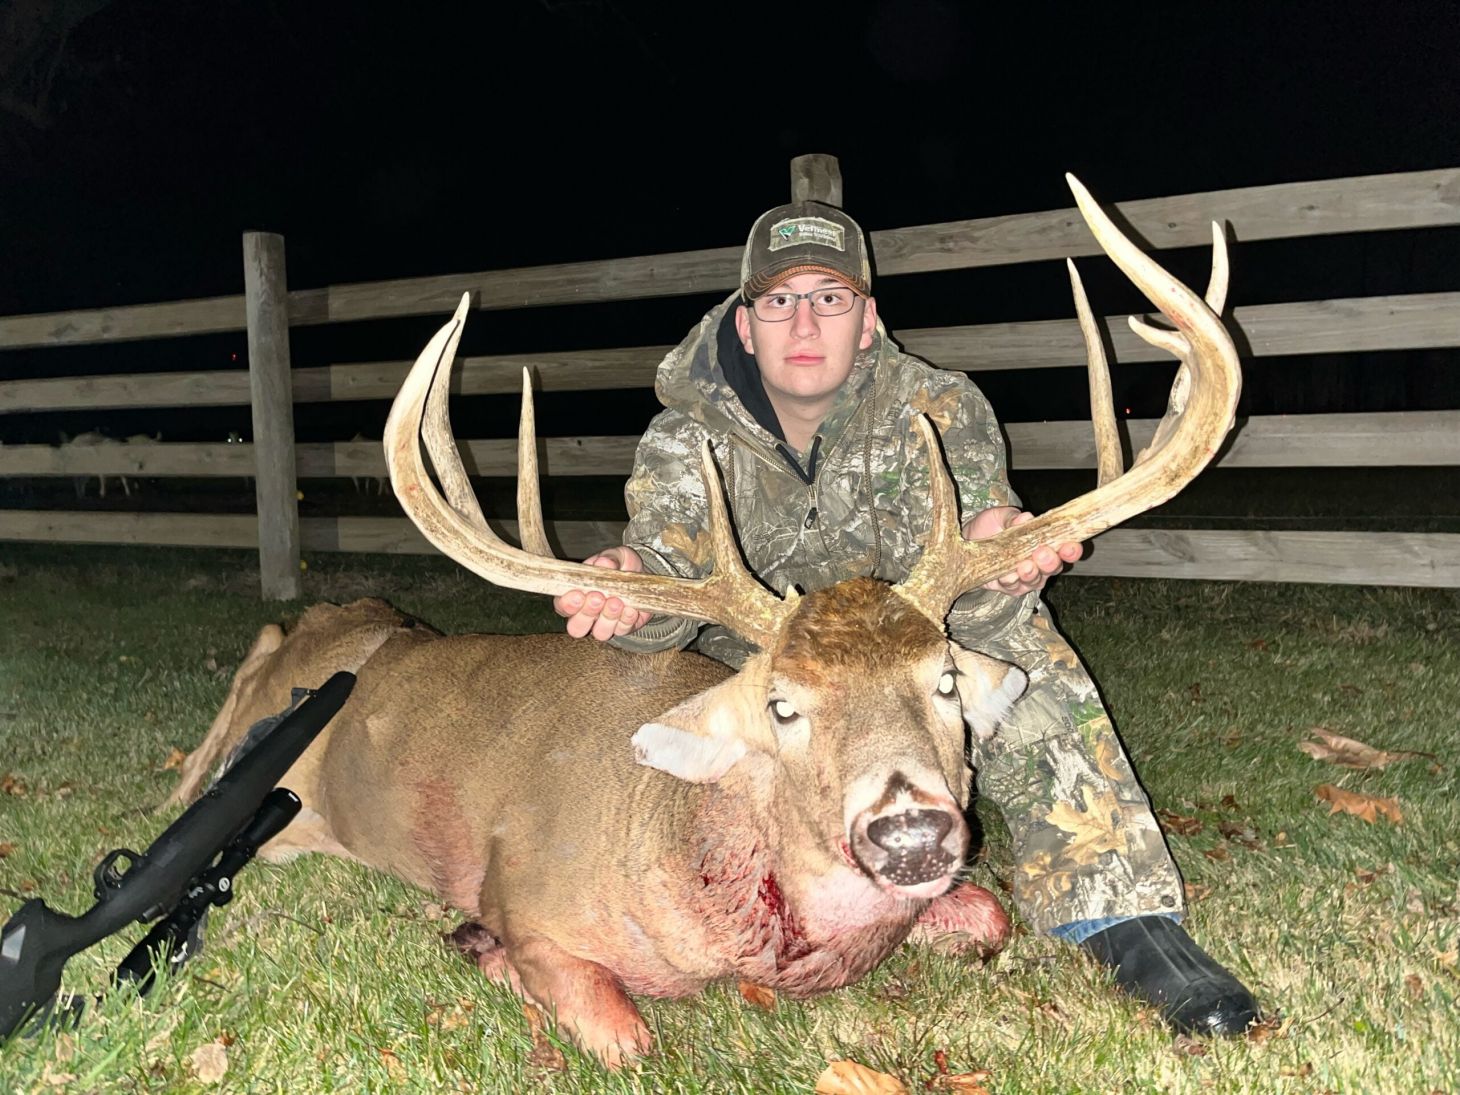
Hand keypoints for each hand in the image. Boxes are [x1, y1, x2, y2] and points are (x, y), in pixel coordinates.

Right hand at [552, 547, 650, 640]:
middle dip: (586, 614)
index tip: (578, 594)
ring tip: (616, 602)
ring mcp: (604, 624)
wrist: (641, 573)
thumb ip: (609, 559)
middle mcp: (586, 614)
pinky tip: (630, 609)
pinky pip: (622, 630)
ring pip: (599, 633)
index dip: (567, 604)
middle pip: (576, 627)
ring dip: (607, 618)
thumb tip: (603, 563)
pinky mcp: (623, 628)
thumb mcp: (615, 556)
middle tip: (598, 598)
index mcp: (575, 595)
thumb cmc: (619, 565)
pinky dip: (626, 620)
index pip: (562, 606)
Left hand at [963, 506, 1082, 596]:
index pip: (1065, 550)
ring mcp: (1024, 577)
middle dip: (1050, 562)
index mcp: (1045, 543)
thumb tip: (1025, 518)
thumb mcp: (1001, 516)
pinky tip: (1008, 575)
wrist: (967, 538)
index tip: (1071, 545)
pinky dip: (1010, 581)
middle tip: (1043, 553)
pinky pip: (1012, 587)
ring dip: (1031, 574)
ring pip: (1035, 581)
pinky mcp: (1007, 586)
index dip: (1071, 550)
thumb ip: (1014, 518)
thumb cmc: (992, 526)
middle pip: (1053, 568)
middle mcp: (1040, 564)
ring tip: (1026, 566)